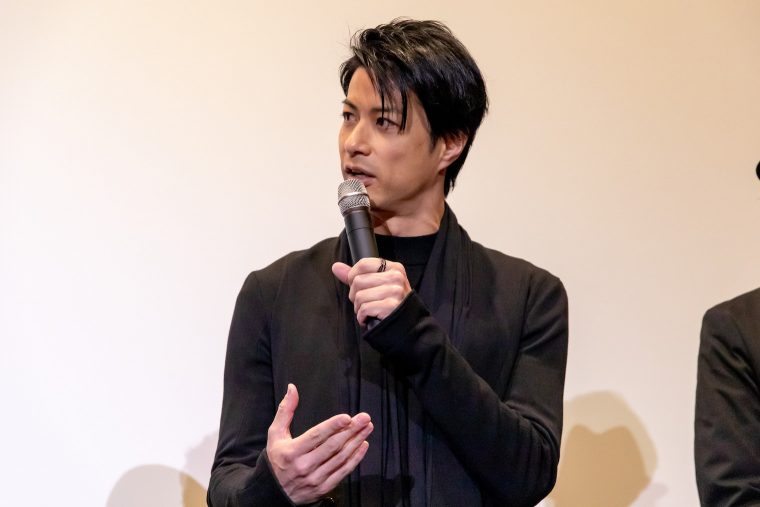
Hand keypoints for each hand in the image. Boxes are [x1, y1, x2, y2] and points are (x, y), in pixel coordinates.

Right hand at [266, 384, 372, 504]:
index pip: (316, 436)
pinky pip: (343, 472)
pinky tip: (363, 445)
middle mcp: (304, 466)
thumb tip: (292, 388)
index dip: (333, 426)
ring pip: (340, 458)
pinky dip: (355, 459)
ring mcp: (315, 479)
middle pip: (332, 446)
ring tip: (367, 428)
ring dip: (356, 442)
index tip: (347, 417)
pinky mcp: (323, 488)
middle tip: (364, 418)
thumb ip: (285, 410)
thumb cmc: (277, 458)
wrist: (273, 493)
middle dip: (351, 430)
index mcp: (292, 451)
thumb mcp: (275, 434)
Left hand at [332, 258, 411, 325]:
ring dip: (359, 308)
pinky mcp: (391, 306)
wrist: (407, 327)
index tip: (359, 287)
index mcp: (394, 268)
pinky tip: (370, 318)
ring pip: (359, 296)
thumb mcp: (377, 286)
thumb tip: (336, 267)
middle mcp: (396, 277)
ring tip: (370, 311)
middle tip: (367, 302)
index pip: (363, 264)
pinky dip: (362, 317)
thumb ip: (356, 275)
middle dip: (356, 296)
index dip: (354, 277)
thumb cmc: (391, 305)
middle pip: (358, 281)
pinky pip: (364, 309)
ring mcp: (395, 291)